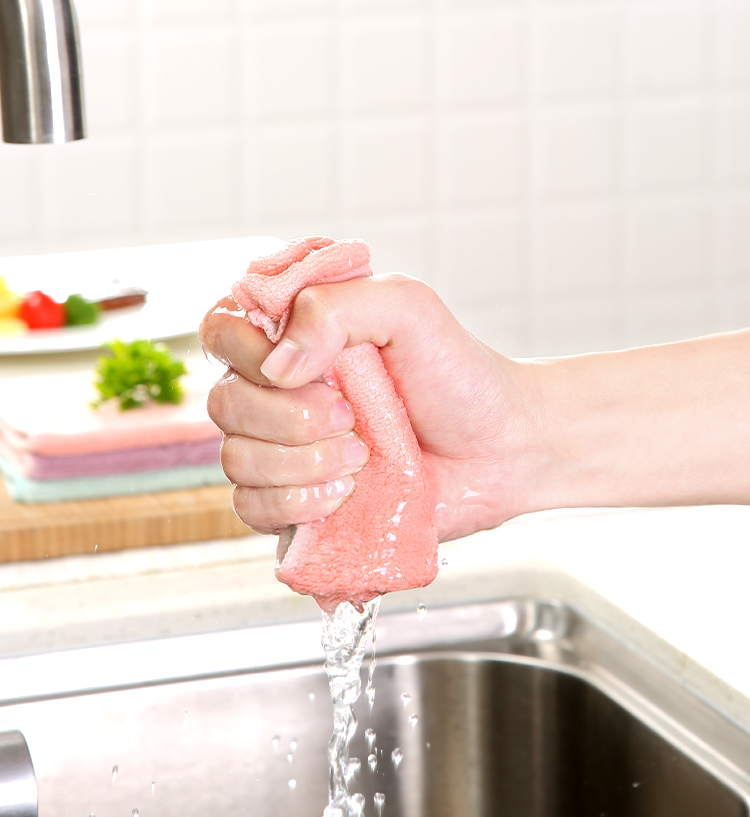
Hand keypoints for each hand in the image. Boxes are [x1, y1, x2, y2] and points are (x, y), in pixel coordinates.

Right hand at [199, 274, 532, 541]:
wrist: (499, 449)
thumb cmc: (458, 375)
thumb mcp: (409, 309)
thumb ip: (338, 307)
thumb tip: (277, 363)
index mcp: (294, 335)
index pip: (221, 331)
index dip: (248, 355)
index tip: (309, 371)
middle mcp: (278, 391)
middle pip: (225, 405)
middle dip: (290, 419)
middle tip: (352, 418)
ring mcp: (284, 449)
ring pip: (236, 460)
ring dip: (299, 464)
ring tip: (360, 458)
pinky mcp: (296, 501)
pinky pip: (251, 509)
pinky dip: (293, 504)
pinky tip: (341, 496)